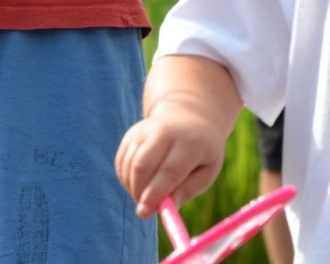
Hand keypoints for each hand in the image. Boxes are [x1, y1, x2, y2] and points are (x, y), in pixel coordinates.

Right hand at [114, 106, 229, 218]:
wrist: (188, 115)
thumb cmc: (202, 151)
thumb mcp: (207, 171)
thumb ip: (188, 190)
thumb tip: (167, 208)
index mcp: (190, 143)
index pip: (169, 171)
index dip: (155, 194)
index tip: (145, 212)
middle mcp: (164, 132)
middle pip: (143, 165)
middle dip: (139, 192)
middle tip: (144, 210)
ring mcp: (145, 130)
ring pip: (130, 165)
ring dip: (133, 187)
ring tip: (147, 196)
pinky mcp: (132, 133)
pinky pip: (121, 161)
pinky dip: (126, 178)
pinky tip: (139, 183)